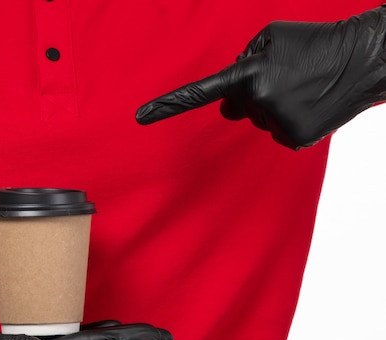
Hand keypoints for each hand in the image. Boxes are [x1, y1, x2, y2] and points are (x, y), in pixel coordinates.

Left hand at [136, 6, 385, 149]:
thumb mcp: (271, 36)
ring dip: (274, 105)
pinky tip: (309, 104)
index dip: (168, 106)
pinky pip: (277, 132)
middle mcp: (259, 102)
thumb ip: (242, 61)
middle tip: (282, 78)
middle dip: (248, 96)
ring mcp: (277, 123)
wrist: (365, 60)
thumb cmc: (314, 42)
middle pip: (234, 108)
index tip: (140, 116)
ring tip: (303, 87)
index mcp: (248, 73)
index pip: (200, 93)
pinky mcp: (295, 139)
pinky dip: (289, 121)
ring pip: (258, 120)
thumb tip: (229, 94)